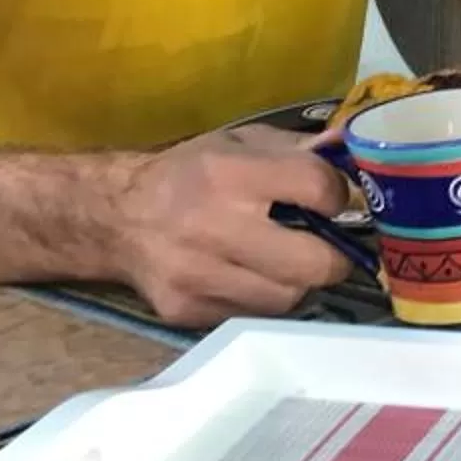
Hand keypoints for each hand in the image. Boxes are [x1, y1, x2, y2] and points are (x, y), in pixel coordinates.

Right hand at [107, 126, 354, 327]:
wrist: (115, 219)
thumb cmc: (188, 174)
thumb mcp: (237, 143)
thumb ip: (294, 148)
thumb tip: (345, 147)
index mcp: (231, 172)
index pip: (314, 187)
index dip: (338, 196)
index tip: (334, 201)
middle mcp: (215, 226)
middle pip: (312, 263)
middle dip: (333, 257)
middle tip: (328, 247)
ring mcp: (199, 276)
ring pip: (287, 299)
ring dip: (298, 283)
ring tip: (289, 264)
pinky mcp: (187, 312)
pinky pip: (252, 316)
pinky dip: (264, 300)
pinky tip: (254, 279)